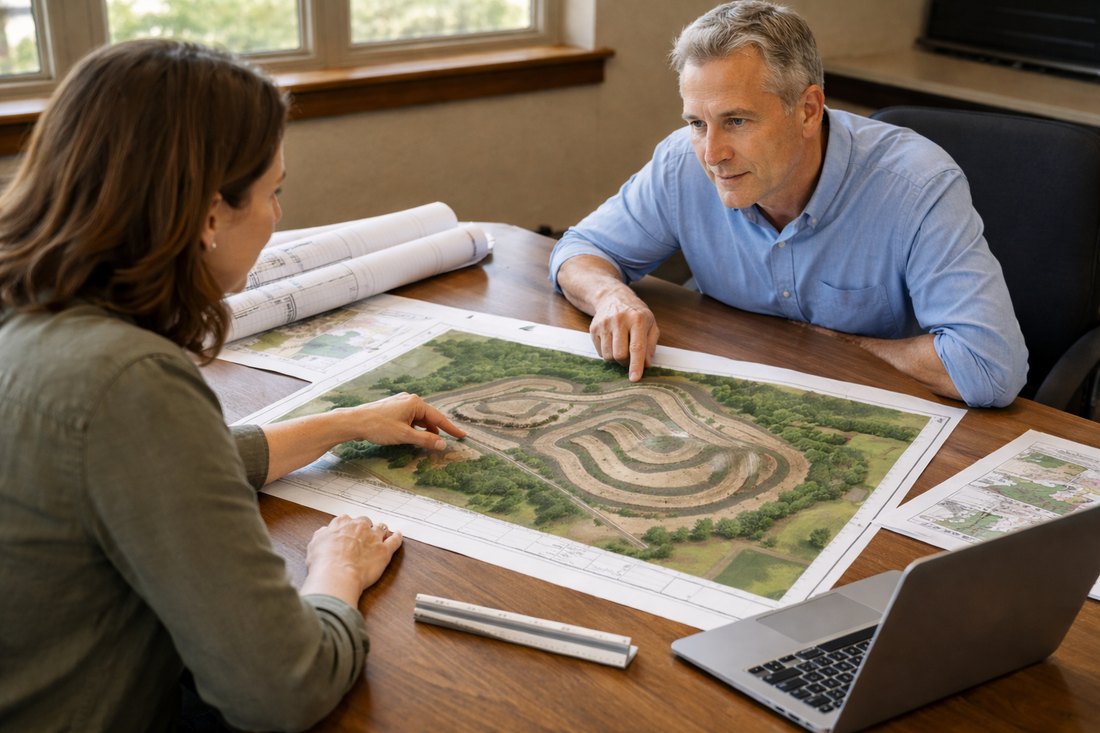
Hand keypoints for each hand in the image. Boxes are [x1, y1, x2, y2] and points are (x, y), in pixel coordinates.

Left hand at [261, 393, 465, 484]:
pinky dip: (415, 428)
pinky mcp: (393, 408)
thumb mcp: (405, 435)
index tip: (462, 435)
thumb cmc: (378, 426)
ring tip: (430, 442)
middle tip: (447, 441)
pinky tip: (414, 436)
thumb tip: (442, 444)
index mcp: (415, 403)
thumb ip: (425, 440)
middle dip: (437, 430)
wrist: (354, 421)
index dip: (451, 429)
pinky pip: (410, 418)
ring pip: (419, 419)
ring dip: (425, 430)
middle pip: (429, 417)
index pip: (438, 418)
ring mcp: (400, 403)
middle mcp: (409, 400)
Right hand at [300, 514, 402, 605]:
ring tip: (381, 535)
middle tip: (363, 537)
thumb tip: (325, 532)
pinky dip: (397, 537)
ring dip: (380, 531)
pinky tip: (398, 535)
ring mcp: (373, 538)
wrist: (336, 576)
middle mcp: (359, 526)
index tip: (349, 533)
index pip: (348, 520)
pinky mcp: (384, 551)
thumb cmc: (323, 563)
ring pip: (380, 529)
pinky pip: (395, 540)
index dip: (348, 527)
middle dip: (365, 528)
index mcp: (342, 523)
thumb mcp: (314, 544)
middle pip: (365, 522)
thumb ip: (322, 535)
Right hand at [591, 292, 658, 381]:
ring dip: (616, 359)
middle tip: (630, 359)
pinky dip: (607, 353)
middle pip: (620, 354)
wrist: (612, 297)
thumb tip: (646, 364)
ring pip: (608, 356)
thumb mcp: (650, 323)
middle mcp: (619, 320)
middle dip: (626, 363)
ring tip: (621, 348)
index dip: (636, 364)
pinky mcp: (594, 329)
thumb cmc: (635, 313)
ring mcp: (604, 324)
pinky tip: (612, 343)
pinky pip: (600, 352)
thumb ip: (650, 344)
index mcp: (637, 319)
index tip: (635, 378)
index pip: (636, 347)